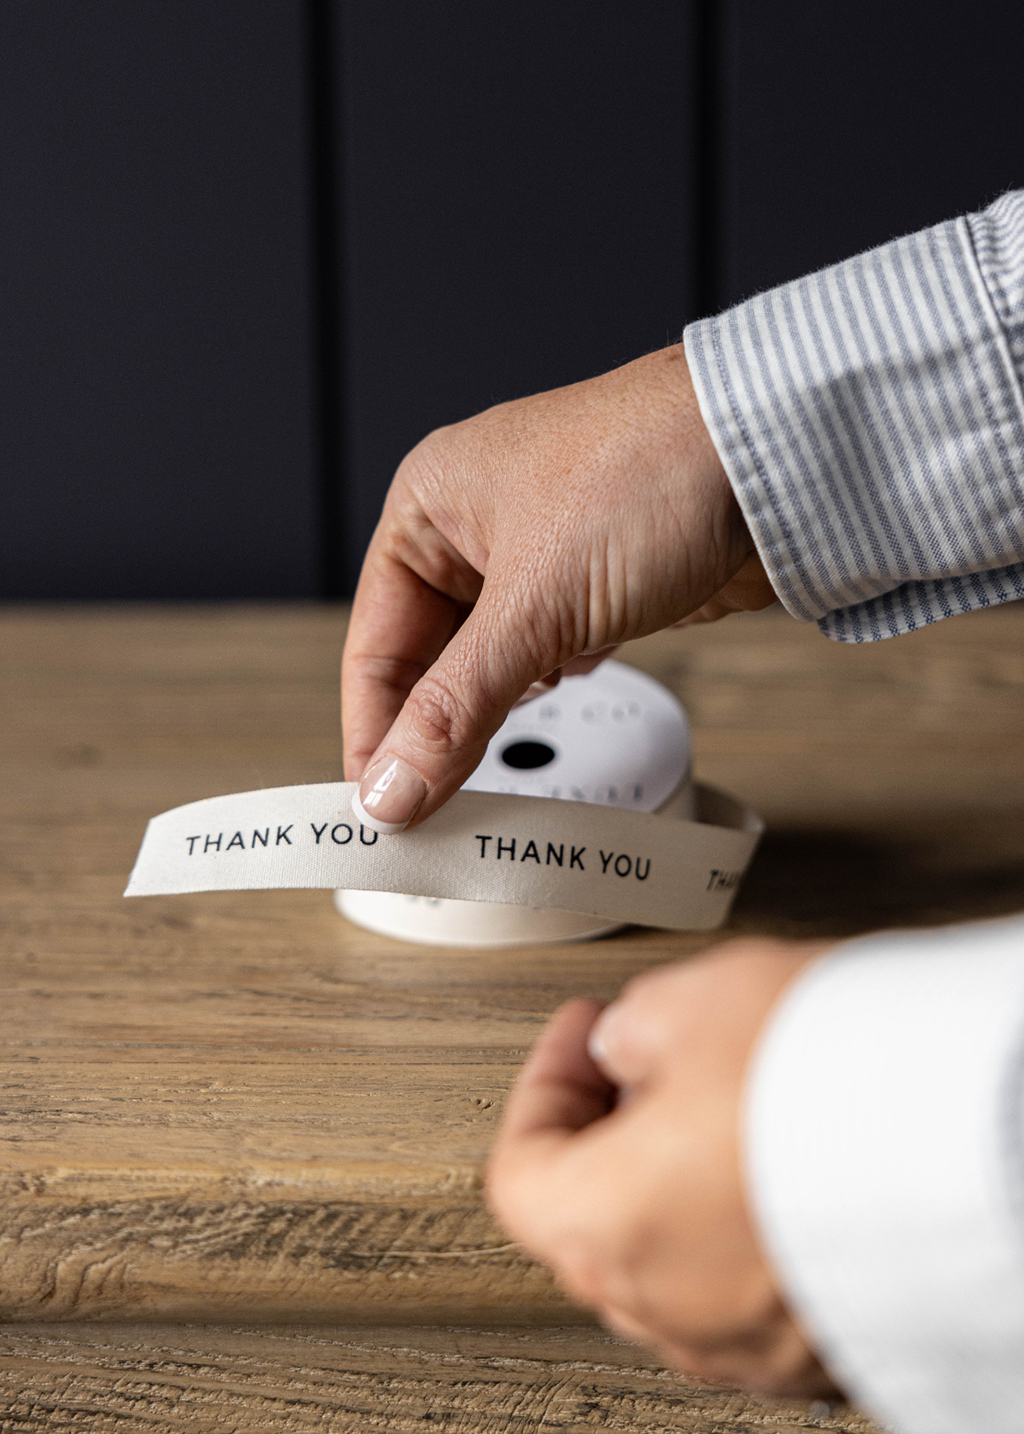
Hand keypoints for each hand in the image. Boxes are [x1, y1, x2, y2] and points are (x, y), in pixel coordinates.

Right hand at [342, 345, 775, 830]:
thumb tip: (393, 789)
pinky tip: (551, 709)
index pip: (375, 643)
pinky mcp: (597, 587)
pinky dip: (544, 693)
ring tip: (482, 783)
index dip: (373, 733)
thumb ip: (457, 708)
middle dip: (431, 733)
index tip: (378, 808)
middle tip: (428, 814)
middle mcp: (477, 528)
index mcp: (431, 505)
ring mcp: (541, 558)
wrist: (780, 456)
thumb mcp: (535, 606)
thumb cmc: (652, 472)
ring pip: (489, 664)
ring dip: (489, 718)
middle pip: (428, 659)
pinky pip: (547, 657)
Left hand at [486, 939, 836, 1394]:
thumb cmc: (834, 1080)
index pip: (520, 1165)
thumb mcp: (692, 1001)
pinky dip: (748, 1227)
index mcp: (603, 1225)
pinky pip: (752, 1285)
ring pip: (673, 1258)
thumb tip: (626, 1044)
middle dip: (608, 1130)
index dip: (546, 1079)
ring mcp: (749, 1340)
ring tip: (731, 1100)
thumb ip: (629, 1027)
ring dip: (679, 1182)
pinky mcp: (821, 1347)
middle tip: (646, 1062)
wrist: (970, 1139)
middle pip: (590, 1219)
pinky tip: (791, 1155)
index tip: (580, 1035)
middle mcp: (668, 1304)